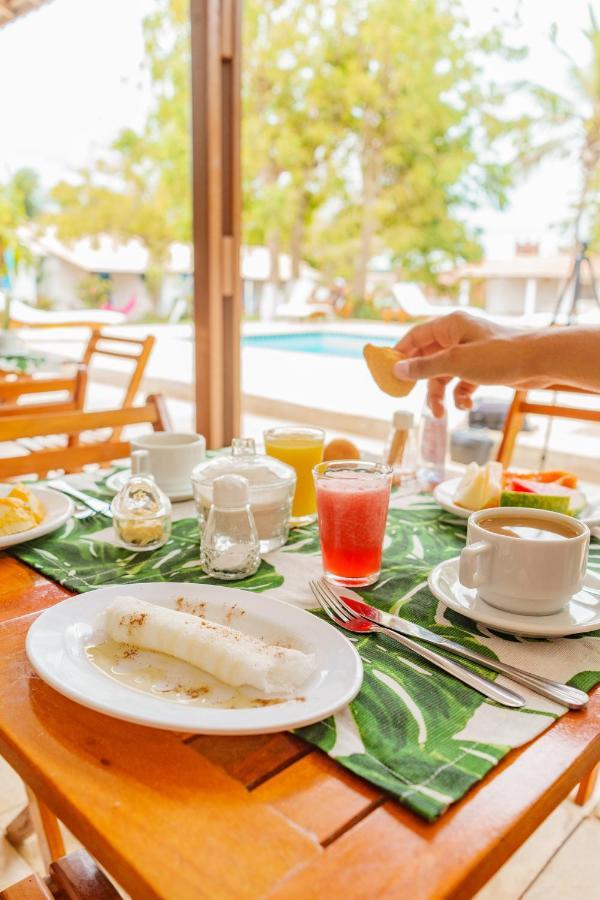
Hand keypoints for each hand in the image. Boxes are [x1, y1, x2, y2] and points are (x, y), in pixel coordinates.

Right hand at [393, 312, 530, 415]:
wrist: (540, 361)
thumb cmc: (499, 355)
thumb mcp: (455, 363)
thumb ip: (424, 367)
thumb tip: (397, 370)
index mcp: (449, 325)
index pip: (415, 336)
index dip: (399, 354)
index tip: (387, 373)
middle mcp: (458, 336)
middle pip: (427, 358)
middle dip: (421, 381)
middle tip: (409, 398)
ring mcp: (470, 352)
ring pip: (444, 374)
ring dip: (440, 394)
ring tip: (440, 413)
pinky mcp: (482, 367)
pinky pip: (461, 381)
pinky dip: (460, 394)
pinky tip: (465, 405)